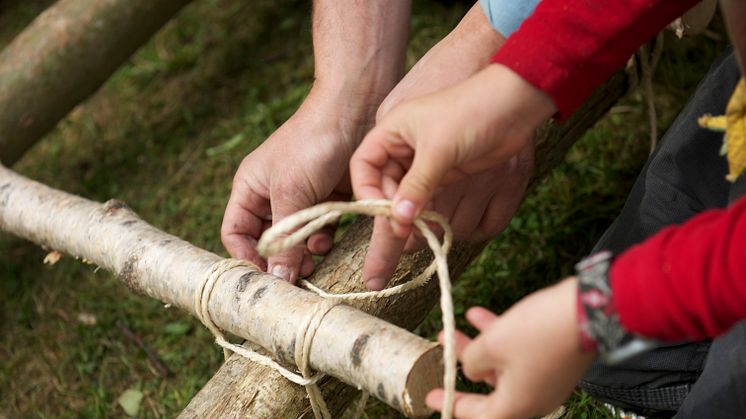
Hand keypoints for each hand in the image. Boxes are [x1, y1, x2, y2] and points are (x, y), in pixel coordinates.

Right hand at [221, 91, 364, 281]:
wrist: (354, 111)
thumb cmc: (312, 144)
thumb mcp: (292, 191)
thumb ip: (285, 236)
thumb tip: (278, 278)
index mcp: (249, 188)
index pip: (235, 234)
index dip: (247, 257)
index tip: (267, 277)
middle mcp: (271, 195)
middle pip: (267, 240)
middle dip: (281, 258)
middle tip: (299, 275)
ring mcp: (301, 197)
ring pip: (296, 238)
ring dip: (306, 251)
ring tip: (317, 254)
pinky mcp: (327, 198)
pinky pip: (320, 229)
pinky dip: (324, 237)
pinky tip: (331, 237)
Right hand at [359, 4, 534, 289]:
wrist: (515, 104)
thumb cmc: (472, 113)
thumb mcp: (439, 149)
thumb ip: (417, 185)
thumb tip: (399, 220)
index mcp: (392, 131)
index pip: (364, 165)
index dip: (367, 191)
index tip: (383, 212)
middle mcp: (404, 147)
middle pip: (384, 187)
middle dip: (390, 213)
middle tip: (398, 240)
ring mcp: (426, 161)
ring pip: (407, 196)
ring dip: (409, 218)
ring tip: (411, 243)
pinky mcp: (447, 172)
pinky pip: (428, 198)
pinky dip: (427, 213)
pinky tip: (429, 229)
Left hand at [427, 278, 595, 418]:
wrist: (589, 310)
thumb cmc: (539, 332)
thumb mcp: (493, 344)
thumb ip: (474, 360)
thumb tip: (472, 369)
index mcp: (517, 406)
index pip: (479, 415)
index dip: (452, 405)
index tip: (431, 396)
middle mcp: (533, 399)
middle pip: (489, 389)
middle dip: (463, 365)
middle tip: (442, 349)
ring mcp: (546, 380)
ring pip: (502, 367)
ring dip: (479, 346)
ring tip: (456, 324)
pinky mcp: (554, 360)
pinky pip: (519, 354)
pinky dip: (500, 338)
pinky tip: (478, 314)